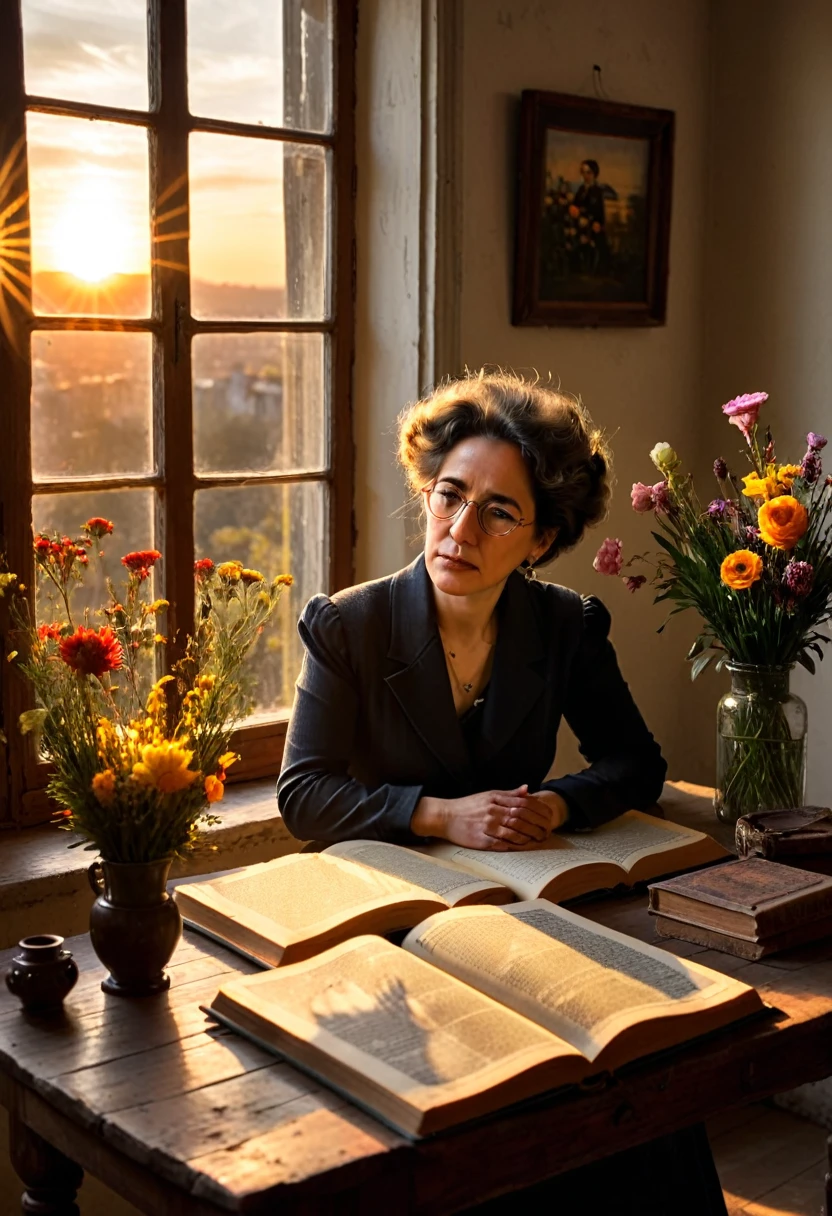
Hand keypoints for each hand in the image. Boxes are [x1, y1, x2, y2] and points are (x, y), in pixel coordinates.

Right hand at [412, 785, 560, 849]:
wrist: (445, 816)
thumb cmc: (468, 806)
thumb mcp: (488, 795)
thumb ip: (509, 794)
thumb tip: (528, 789)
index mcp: (495, 798)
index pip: (523, 803)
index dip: (538, 810)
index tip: (548, 817)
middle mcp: (492, 811)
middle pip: (521, 818)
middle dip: (537, 826)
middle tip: (547, 832)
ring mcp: (486, 826)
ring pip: (514, 832)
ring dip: (528, 837)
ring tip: (538, 840)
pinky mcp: (481, 840)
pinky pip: (502, 844)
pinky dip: (515, 846)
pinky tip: (523, 847)